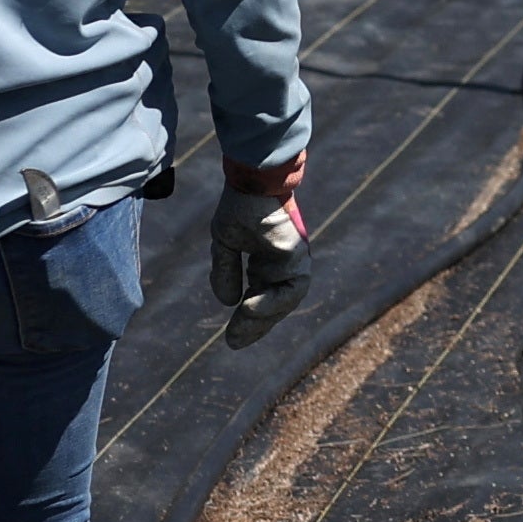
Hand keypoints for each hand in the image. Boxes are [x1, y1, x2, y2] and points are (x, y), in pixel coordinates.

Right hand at [215, 160, 309, 345]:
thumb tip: (227, 302)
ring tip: (241, 326)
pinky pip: (292, 285)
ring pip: (286, 300)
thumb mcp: (225, 242)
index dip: (248, 321)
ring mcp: (294, 260)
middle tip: (234, 342)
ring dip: (265, 317)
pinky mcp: (297, 254)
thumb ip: (226, 271)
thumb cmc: (240, 205)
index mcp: (267, 263)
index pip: (261, 299)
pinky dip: (273, 300)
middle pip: (275, 305)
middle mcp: (283, 265)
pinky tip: (250, 306)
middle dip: (255, 327)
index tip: (231, 339)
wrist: (252, 178)